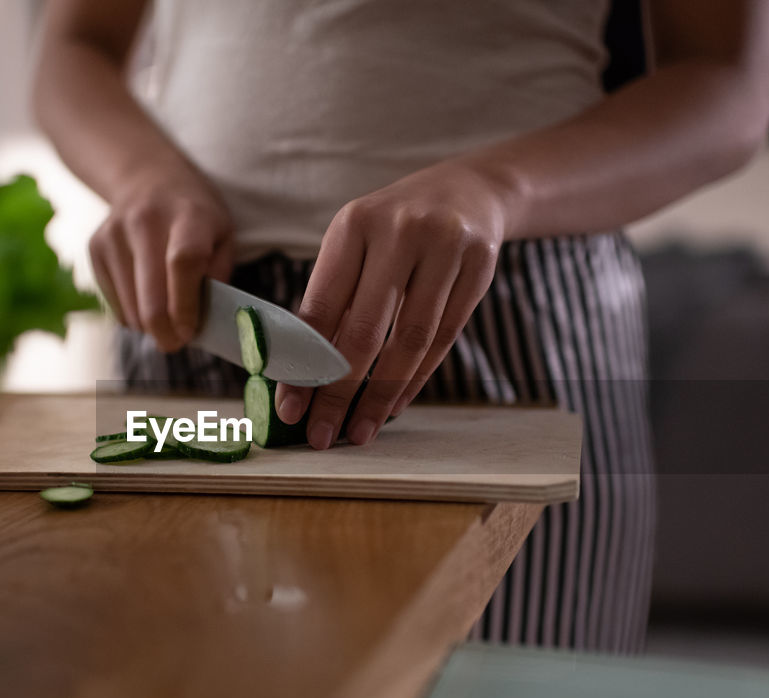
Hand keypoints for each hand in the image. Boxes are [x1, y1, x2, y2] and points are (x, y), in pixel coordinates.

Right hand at [89, 172, 233, 351]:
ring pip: (130, 308)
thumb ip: (218, 274)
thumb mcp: (222, 234)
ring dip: (149, 326)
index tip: (188, 333)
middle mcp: (145, 220)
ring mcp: (114, 234)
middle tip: (176, 343)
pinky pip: (114, 304)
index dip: (184, 305)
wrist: (146, 179)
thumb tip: (204, 320)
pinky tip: (145, 300)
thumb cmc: (194, 216)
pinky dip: (132, 315)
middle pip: (150, 296)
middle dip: (165, 333)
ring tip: (166, 318)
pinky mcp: (95, 248)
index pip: (183, 263)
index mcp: (188, 216)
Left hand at [276, 159, 505, 448]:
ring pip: (410, 340)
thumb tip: (299, 377)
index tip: (289, 409)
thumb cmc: (393, 229)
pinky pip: (444, 338)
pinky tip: (395, 404)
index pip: (321, 308)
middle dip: (339, 392)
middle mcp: (398, 232)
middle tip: (322, 435)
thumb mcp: (356, 244)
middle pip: (365, 330)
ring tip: (361, 431)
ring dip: (382, 395)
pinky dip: (417, 378)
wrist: (468, 191)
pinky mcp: (480, 268)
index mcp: (353, 225)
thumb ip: (331, 299)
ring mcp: (444, 248)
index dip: (303, 364)